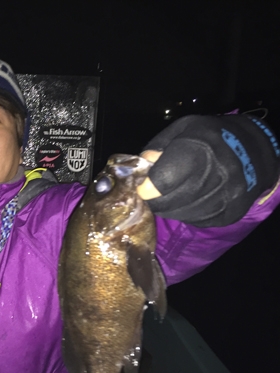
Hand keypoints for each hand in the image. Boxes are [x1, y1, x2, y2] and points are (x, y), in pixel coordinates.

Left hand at [139, 114, 279, 226]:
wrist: (253, 151)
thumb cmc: (212, 137)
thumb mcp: (184, 128)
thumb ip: (160, 145)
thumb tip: (145, 163)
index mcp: (200, 150)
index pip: (165, 179)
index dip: (148, 186)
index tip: (143, 187)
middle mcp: (217, 175)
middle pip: (170, 201)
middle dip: (155, 200)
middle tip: (151, 195)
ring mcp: (226, 197)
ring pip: (182, 214)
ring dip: (170, 208)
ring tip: (169, 196)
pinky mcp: (231, 213)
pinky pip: (198, 220)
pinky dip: (187, 213)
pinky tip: (189, 201)